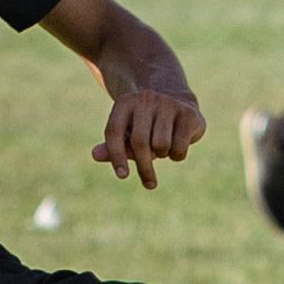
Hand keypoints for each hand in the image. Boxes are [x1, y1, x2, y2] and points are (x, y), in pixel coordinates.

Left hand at [95, 57, 204, 181]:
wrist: (179, 104)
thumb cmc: (147, 125)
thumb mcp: (128, 135)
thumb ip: (113, 146)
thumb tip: (95, 155)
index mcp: (125, 102)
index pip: (114, 132)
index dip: (116, 156)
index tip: (122, 176)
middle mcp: (145, 99)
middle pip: (139, 142)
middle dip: (143, 167)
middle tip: (149, 184)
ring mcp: (168, 103)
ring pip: (160, 145)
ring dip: (162, 156)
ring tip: (163, 150)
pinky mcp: (188, 113)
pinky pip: (179, 147)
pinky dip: (177, 155)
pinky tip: (177, 146)